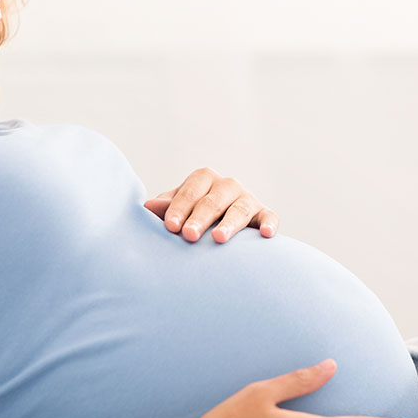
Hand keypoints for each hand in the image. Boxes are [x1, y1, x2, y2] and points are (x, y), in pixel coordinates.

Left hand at [142, 167, 278, 242]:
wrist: (218, 227)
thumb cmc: (192, 217)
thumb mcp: (178, 210)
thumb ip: (166, 209)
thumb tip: (148, 206)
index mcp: (203, 178)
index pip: (190, 191)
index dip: (179, 208)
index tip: (170, 225)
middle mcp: (227, 185)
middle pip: (213, 200)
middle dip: (200, 218)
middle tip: (188, 235)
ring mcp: (247, 199)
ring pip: (240, 209)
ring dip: (229, 224)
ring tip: (218, 238)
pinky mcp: (264, 214)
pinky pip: (270, 217)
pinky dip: (270, 224)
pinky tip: (266, 235)